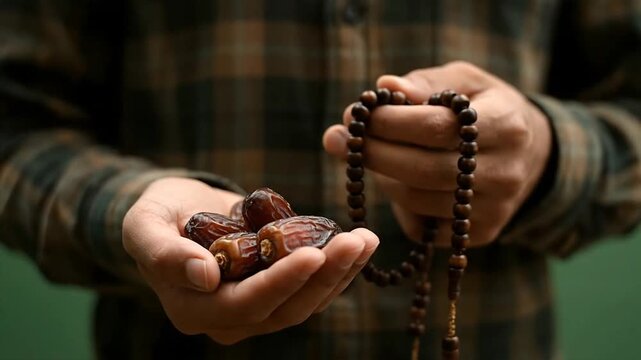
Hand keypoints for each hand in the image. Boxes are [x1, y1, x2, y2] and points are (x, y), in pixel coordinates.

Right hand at [122, 177, 378, 343]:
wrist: (176, 214)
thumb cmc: (156, 216)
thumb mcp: (144, 226)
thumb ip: (164, 253)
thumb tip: (204, 276)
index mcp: (195, 310)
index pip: (245, 304)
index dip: (282, 282)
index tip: (314, 252)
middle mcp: (229, 320)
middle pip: (286, 309)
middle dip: (325, 276)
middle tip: (357, 240)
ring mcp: (256, 310)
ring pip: (306, 303)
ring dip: (341, 273)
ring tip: (367, 239)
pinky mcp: (277, 292)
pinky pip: (311, 289)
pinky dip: (338, 268)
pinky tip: (359, 244)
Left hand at [323, 61, 551, 246]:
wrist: (530, 154)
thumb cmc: (484, 108)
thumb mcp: (465, 81)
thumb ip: (424, 82)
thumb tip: (386, 85)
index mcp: (506, 124)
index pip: (436, 127)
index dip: (388, 123)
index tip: (355, 115)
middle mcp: (505, 171)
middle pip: (422, 170)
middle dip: (373, 153)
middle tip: (340, 139)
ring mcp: (495, 208)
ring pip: (416, 200)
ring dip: (383, 177)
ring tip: (376, 154)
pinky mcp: (481, 233)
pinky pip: (422, 225)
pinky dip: (401, 204)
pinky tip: (402, 181)